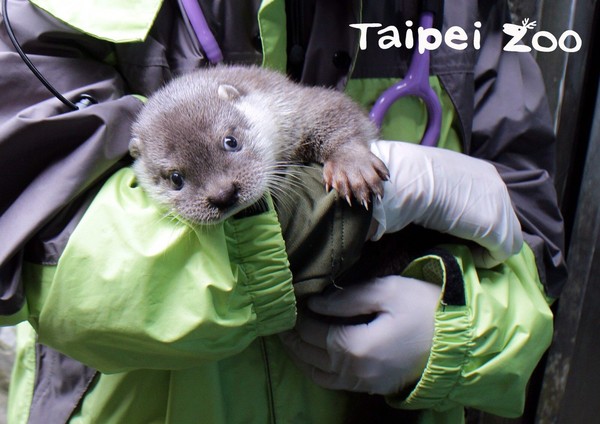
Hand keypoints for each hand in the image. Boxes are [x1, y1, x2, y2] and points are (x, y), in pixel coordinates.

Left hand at [279, 275, 440, 394]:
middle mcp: (356, 371)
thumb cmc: (425, 308)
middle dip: (294, 339)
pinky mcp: (374, 387)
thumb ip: (348, 299)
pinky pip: (336, 383)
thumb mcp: (387, 292)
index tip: (291, 302)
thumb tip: (316, 304)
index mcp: (356, 346)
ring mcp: (365, 383)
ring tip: (290, 339)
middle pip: (312, 356)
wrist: (461, 340)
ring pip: (320, 375)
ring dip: (301, 357)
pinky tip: (314, 357)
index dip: (299, 318)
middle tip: (281, 321)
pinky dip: (318, 370)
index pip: (314, 332)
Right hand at [370, 140, 522, 267]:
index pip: (495, 201)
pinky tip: (466, 257)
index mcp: (485, 173)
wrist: (413, 179)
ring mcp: (501, 208)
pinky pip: (502, 252)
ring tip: (464, 252)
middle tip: (465, 244)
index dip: (480, 218)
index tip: (462, 229)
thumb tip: (439, 202)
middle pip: (507, 219)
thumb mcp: (436, 178)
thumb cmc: (415, 177)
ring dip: (488, 249)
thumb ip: (447, 189)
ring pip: (509, 238)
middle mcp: (499, 187)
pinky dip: (486, 259)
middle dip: (489, 235)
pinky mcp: (497, 229)